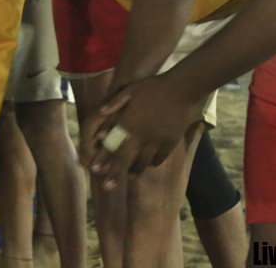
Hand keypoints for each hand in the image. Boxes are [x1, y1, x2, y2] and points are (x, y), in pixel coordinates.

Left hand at [85, 74, 204, 190]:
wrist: (180, 89)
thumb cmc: (153, 87)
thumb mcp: (130, 90)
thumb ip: (114, 103)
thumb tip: (99, 112)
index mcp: (130, 122)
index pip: (113, 145)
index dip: (103, 159)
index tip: (94, 170)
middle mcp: (142, 134)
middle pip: (126, 159)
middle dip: (115, 175)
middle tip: (107, 188)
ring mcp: (157, 139)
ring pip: (144, 162)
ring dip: (134, 171)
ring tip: (128, 178)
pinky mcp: (171, 141)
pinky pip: (160, 157)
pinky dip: (153, 163)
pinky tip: (148, 166)